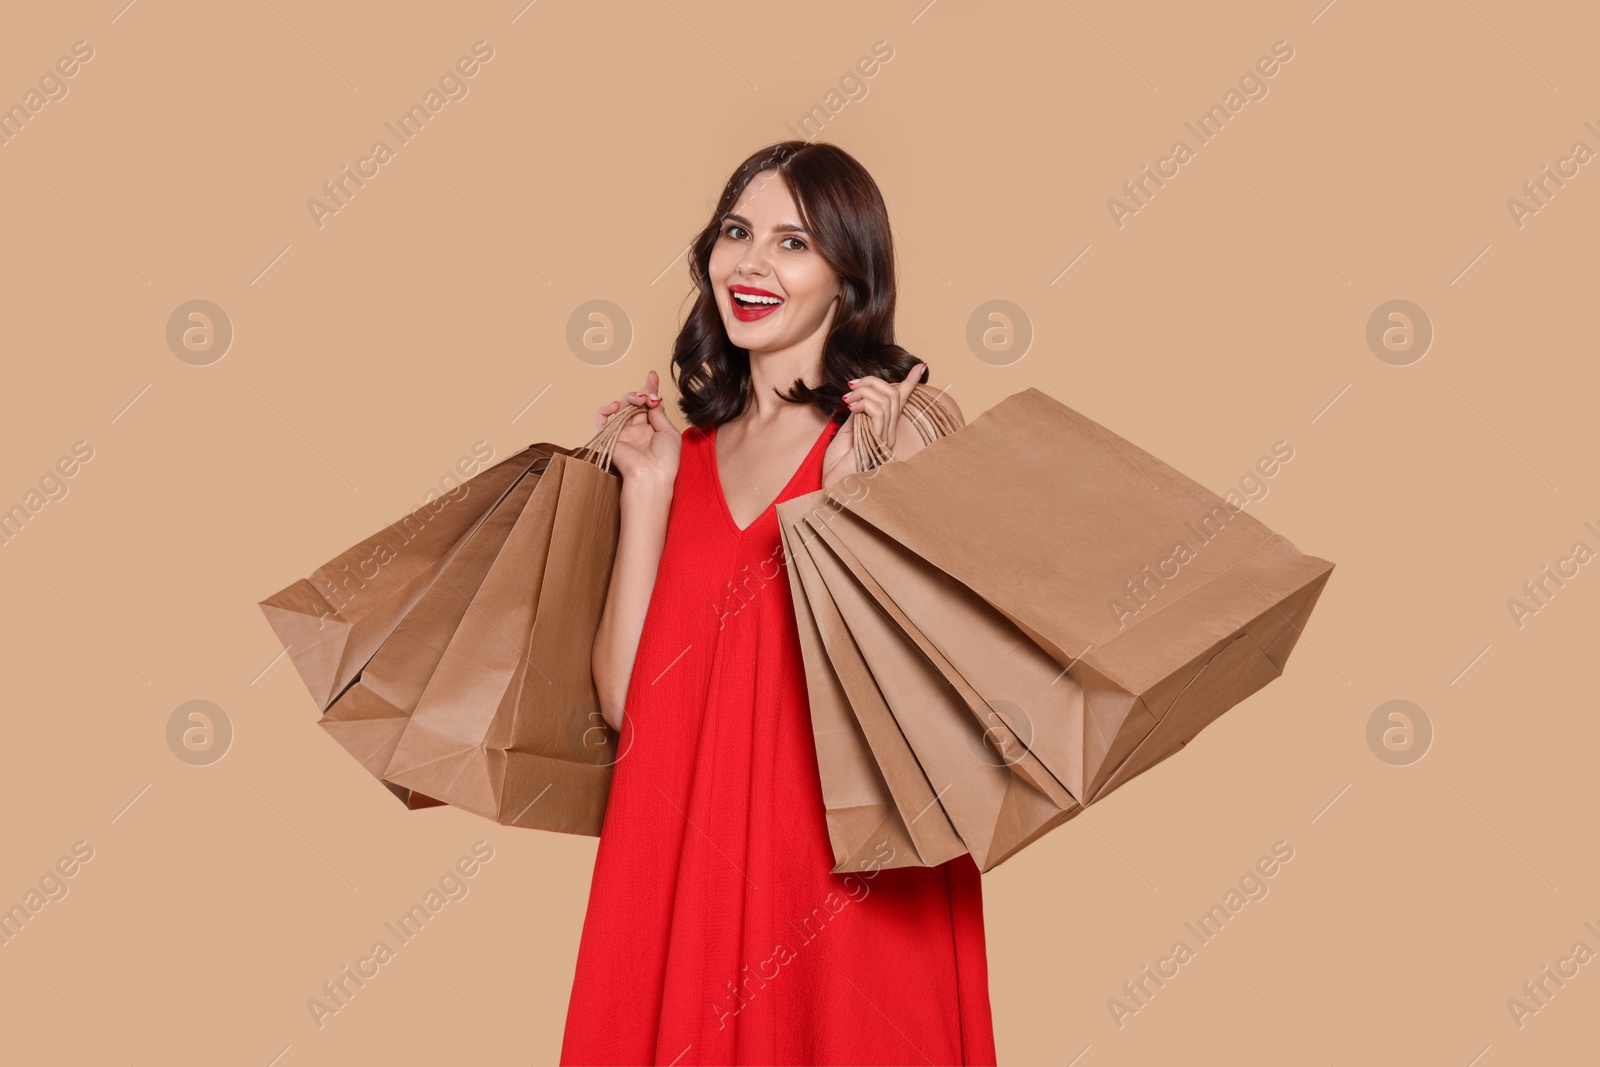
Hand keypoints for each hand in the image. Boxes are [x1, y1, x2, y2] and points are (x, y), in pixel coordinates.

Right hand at [595, 369, 679, 487]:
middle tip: (648, 395)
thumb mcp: (669, 432)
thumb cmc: (665, 459)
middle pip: (635, 403)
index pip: (649, 405)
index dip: (650, 389)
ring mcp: (624, 433)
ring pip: (621, 407)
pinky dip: (605, 410)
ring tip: (639, 399)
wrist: (651, 476)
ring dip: (630, 398)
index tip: (652, 375)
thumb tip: (652, 399)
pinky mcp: (610, 438)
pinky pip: (602, 420)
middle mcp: (637, 430)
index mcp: (653, 429)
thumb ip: (658, 414)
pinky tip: (615, 405)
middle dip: (642, 393)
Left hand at [842, 362, 924, 458]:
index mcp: (883, 430)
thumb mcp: (847, 432)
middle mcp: (889, 433)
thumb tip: (860, 398)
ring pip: (887, 399)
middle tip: (852, 386)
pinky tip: (851, 408)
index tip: (921, 366)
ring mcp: (886, 437)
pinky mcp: (879, 440)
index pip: (901, 402)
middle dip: (872, 382)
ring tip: (847, 399)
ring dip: (864, 392)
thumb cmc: (837, 464)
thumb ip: (858, 415)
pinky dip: (864, 403)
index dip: (910, 383)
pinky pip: (879, 411)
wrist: (832, 484)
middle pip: (893, 394)